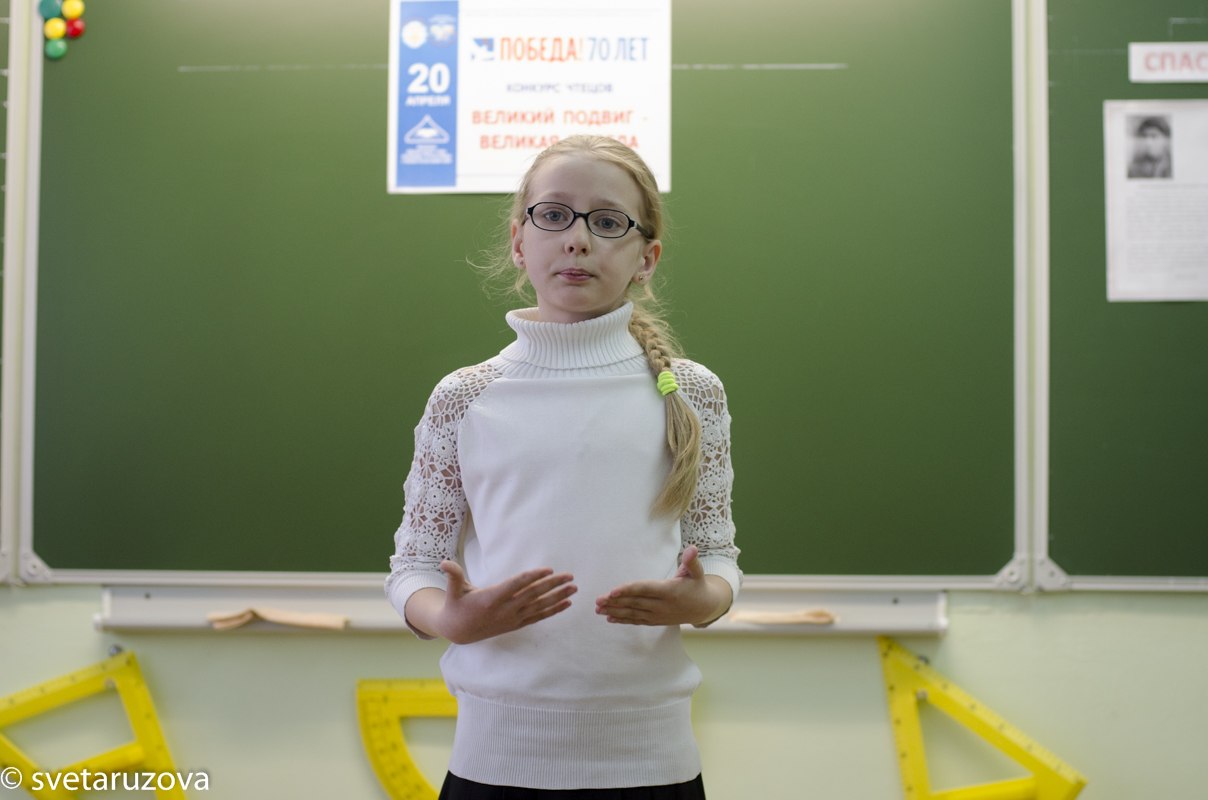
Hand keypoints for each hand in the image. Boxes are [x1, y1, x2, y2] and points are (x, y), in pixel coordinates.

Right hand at [427, 561, 576, 643]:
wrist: (458, 632)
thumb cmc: (457, 605)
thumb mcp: (453, 590)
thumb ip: (453, 575)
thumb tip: (443, 563)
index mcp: (491, 598)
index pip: (517, 585)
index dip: (533, 577)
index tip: (549, 569)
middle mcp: (505, 610)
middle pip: (533, 595)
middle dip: (553, 585)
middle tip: (569, 575)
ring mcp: (512, 619)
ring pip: (539, 606)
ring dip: (558, 597)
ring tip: (574, 589)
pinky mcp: (516, 624)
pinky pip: (538, 617)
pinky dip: (553, 610)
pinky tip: (567, 604)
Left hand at [595, 546, 732, 626]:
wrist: (704, 608)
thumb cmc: (698, 586)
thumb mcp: (697, 572)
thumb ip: (692, 562)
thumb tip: (692, 548)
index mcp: (669, 591)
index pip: (645, 590)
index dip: (628, 590)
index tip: (612, 591)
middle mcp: (662, 605)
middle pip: (635, 603)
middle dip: (615, 602)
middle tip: (597, 600)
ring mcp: (658, 615)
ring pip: (633, 613)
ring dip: (614, 611)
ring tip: (598, 609)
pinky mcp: (656, 621)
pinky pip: (637, 621)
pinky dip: (623, 620)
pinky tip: (609, 618)